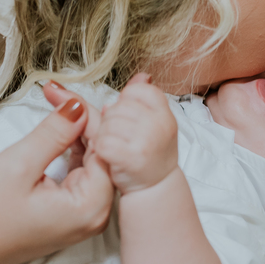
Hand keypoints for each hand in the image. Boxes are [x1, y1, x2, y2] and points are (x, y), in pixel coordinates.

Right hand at [0, 92, 113, 263]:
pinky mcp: (69, 213)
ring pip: (91, 160)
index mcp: (90, 207)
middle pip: (102, 153)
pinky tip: (60, 130)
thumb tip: (79, 107)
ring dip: (76, 131)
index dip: (86, 114)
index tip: (61, 91)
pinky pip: (79, 173)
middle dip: (82, 119)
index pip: (104, 148)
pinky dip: (70, 149)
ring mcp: (83, 216)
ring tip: (57, 102)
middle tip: (57, 92)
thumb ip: (55, 133)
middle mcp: (94, 215)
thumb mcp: (20, 164)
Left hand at [93, 74, 179, 192]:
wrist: (154, 188)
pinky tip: (110, 157)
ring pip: (107, 124)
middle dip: (111, 122)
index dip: (125, 104)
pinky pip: (102, 142)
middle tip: (122, 138)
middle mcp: (160, 124)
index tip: (129, 121)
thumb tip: (141, 75)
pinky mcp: (131, 157)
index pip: (135, 91)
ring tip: (117, 148)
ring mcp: (147, 140)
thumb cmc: (147, 153)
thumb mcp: (151, 121)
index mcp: (164, 112)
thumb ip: (142, 97)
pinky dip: (100, 150)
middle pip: (116, 107)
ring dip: (104, 136)